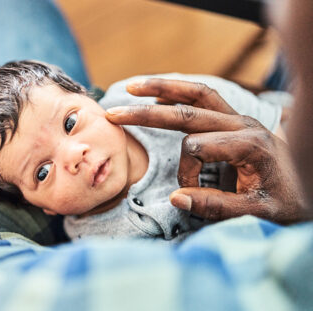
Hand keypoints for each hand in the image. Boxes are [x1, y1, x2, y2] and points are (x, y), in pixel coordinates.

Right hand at [106, 78, 309, 223]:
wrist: (309, 189)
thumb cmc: (287, 202)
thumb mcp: (257, 212)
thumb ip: (217, 207)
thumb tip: (176, 198)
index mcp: (250, 144)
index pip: (195, 148)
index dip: (187, 174)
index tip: (193, 194)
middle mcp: (243, 124)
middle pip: (187, 111)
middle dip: (148, 113)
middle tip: (115, 113)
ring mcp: (239, 118)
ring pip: (195, 93)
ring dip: (162, 88)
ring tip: (132, 87)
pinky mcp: (234, 120)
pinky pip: (203, 98)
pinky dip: (177, 94)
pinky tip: (157, 96)